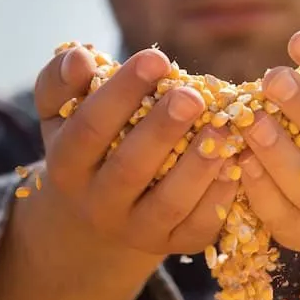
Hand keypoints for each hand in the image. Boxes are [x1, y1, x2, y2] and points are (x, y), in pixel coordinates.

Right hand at [34, 45, 238, 254]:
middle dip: (163, 129)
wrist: (99, 210)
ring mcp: (136, 231)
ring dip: (198, 165)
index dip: (122, 93)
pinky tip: (238, 161)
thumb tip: (79, 56)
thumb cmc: (89, 142)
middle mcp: (97, 204)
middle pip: (129, 169)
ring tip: (223, 128)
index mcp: (66, 165)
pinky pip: (199, 226)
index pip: (89, 128)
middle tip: (192, 95)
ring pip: (168, 203)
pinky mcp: (174, 244)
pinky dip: (220, 196)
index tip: (156, 57)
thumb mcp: (62, 111)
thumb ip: (62, 80)